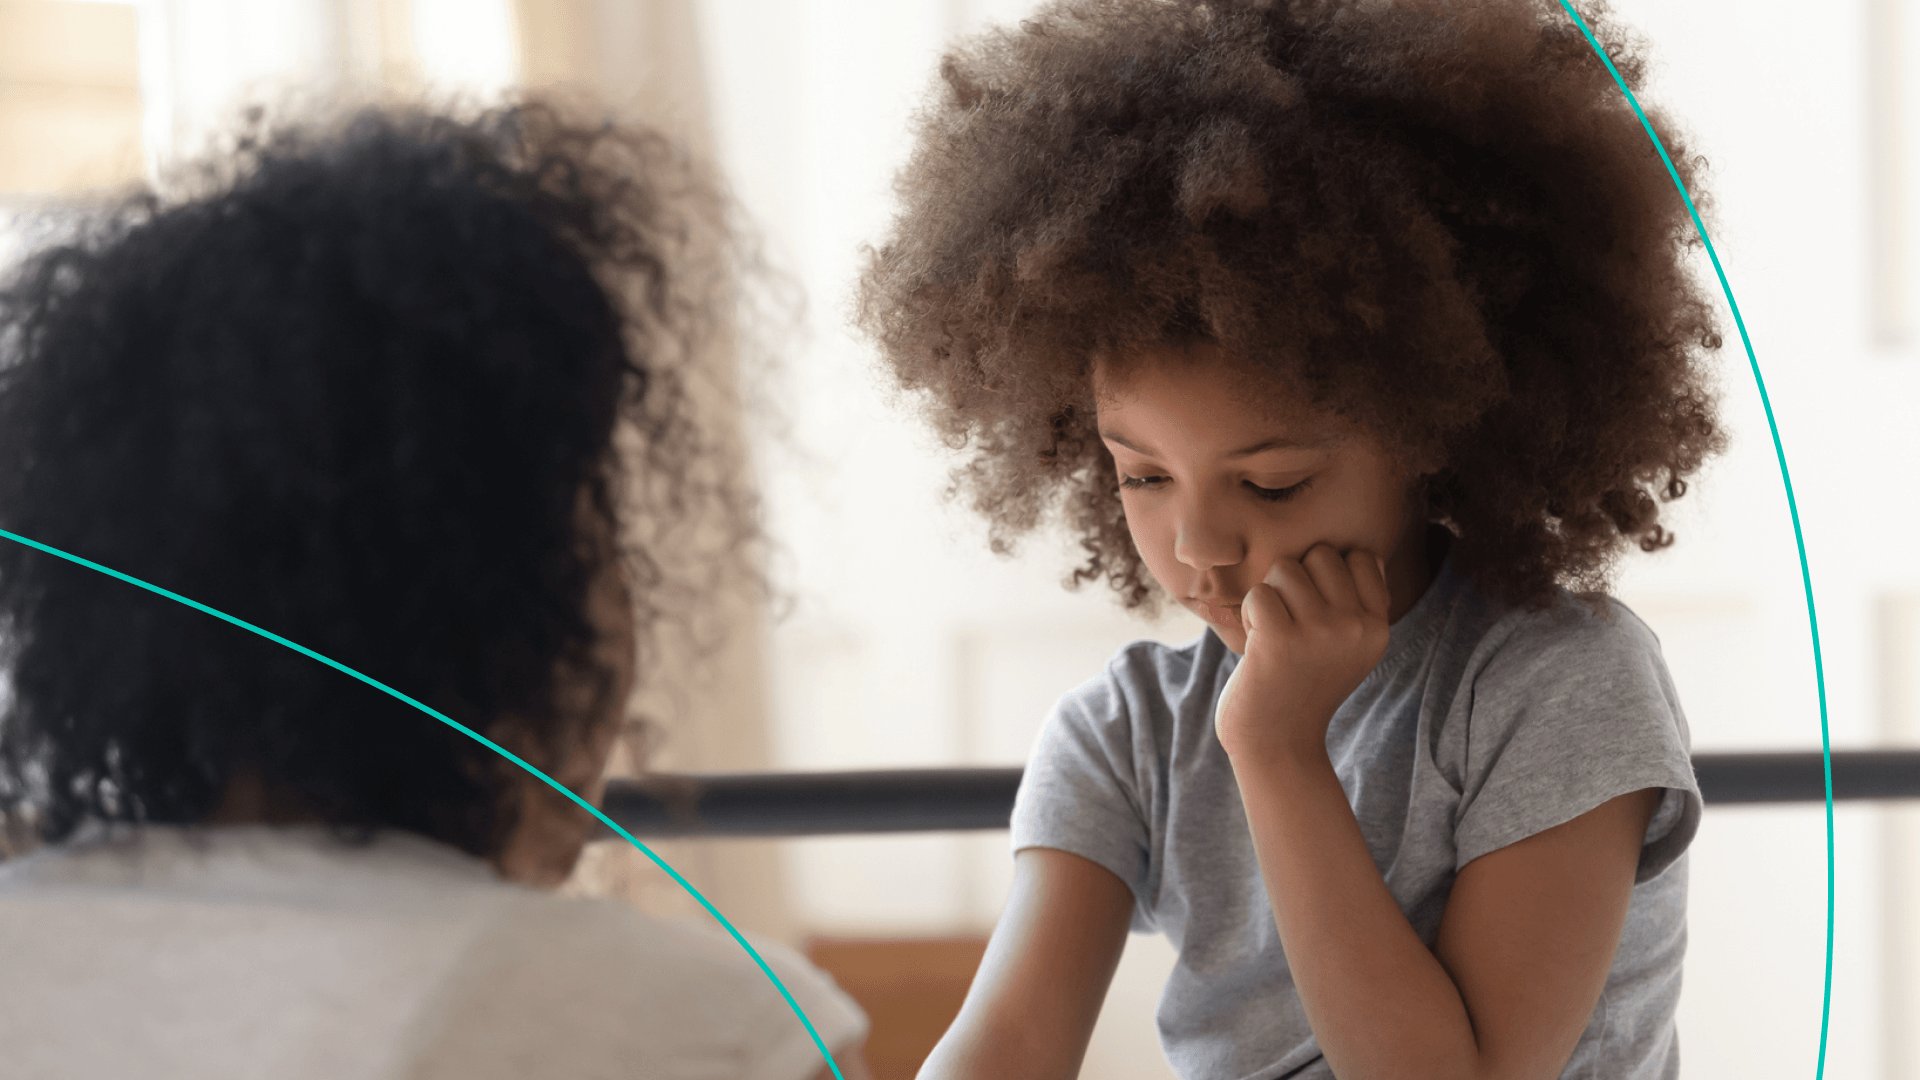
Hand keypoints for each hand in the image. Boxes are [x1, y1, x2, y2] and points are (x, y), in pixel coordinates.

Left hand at [1214, 544, 1391, 761]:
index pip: (1361, 556)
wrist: (1276, 743)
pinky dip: (1249, 615)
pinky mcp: (1280, 641)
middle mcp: (1356, 628)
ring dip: (1270, 597)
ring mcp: (1321, 633)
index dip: (1328, 574)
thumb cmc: (1303, 686)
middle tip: (1289, 623)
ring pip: (1285, 568)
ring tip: (1274, 635)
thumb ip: (1359, 603)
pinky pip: (1259, 593)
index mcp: (1377, 627)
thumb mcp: (1349, 648)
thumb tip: (1364, 554)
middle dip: (1295, 580)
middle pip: (1320, 555)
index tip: (1316, 611)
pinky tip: (1257, 645)